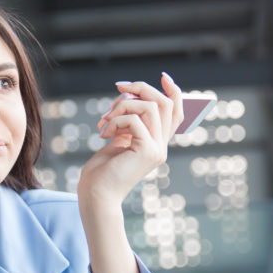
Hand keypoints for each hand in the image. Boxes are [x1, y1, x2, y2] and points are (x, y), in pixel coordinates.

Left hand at [78, 73, 183, 205]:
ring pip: (150, 107)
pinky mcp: (147, 152)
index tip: (163, 77)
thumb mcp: (117, 139)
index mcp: (156, 143)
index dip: (174, 92)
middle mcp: (161, 146)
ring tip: (104, 119)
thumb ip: (128, 121)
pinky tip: (103, 133)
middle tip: (119, 87)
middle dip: (140, 89)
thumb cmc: (102, 170)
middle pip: (165, 103)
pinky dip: (115, 120)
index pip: (176, 112)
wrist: (96, 195)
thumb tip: (130, 96)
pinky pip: (134, 120)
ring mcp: (157, 150)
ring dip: (122, 105)